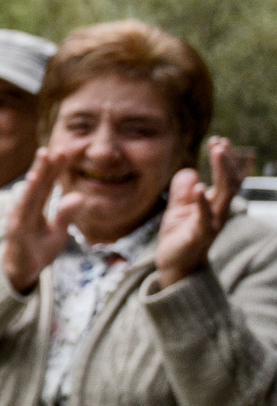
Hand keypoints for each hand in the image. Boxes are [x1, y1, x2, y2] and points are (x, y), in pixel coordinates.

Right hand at [2, 147, 87, 294]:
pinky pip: (23, 209)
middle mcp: (26, 207)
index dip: (60, 164)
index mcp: (36, 205)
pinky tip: (33, 181)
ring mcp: (20, 217)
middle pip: (40, 181)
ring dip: (38, 173)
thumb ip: (65, 214)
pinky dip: (28, 194)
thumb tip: (80, 196)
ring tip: (45, 156)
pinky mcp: (17, 229)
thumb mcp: (57, 232)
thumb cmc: (37, 250)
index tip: (74, 147)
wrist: (18, 273)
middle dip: (49, 162)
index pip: (49, 181)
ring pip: (31, 191)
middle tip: (62, 145)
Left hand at [156, 137, 239, 288]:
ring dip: (222, 171)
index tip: (219, 140)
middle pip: (231, 182)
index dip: (226, 159)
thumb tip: (189, 172)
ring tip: (217, 151)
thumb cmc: (179, 237)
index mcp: (215, 204)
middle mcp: (219, 212)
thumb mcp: (179, 208)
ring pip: (224, 194)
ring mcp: (212, 223)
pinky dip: (202, 202)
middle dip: (228, 160)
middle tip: (220, 142)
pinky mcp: (199, 235)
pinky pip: (204, 217)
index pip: (228, 178)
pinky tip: (199, 187)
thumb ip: (183, 191)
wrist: (174, 265)